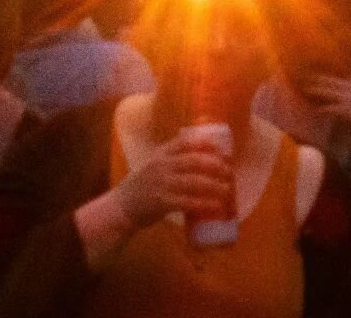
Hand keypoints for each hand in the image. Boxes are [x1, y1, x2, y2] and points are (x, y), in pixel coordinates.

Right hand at [112, 134, 233, 230]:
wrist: (122, 207)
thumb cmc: (141, 185)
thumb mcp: (153, 164)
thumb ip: (171, 157)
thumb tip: (196, 150)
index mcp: (161, 154)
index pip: (184, 142)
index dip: (204, 143)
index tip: (219, 148)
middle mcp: (161, 166)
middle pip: (193, 161)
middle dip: (214, 165)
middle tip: (229, 171)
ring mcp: (161, 184)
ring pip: (193, 182)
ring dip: (213, 185)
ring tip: (227, 189)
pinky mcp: (162, 203)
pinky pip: (187, 202)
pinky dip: (203, 203)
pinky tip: (215, 206)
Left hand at [300, 75, 350, 147]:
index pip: (339, 76)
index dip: (327, 76)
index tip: (316, 74)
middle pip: (330, 80)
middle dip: (316, 79)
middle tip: (304, 77)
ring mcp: (349, 97)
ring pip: (326, 91)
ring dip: (314, 90)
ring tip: (304, 90)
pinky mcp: (346, 110)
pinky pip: (329, 108)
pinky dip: (321, 109)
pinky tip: (315, 110)